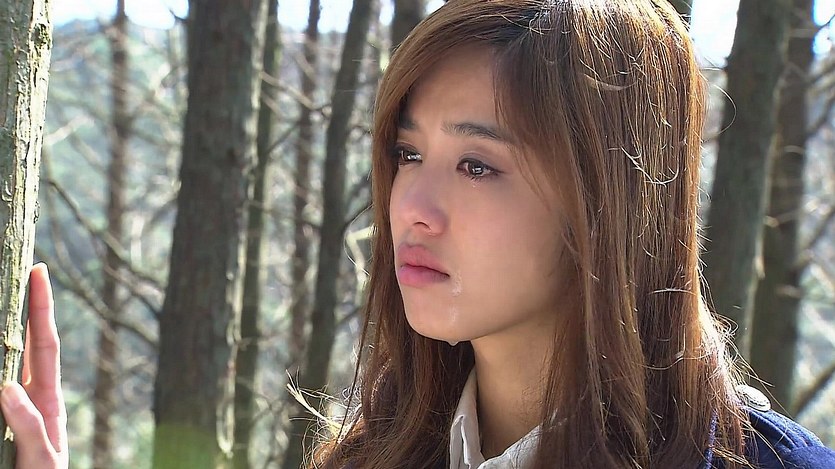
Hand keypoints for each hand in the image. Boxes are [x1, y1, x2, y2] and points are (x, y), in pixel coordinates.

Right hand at [1, 263, 67, 467]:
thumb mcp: (43, 460)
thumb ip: (31, 427)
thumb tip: (7, 387)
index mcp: (48, 399)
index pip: (45, 344)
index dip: (42, 307)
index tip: (39, 271)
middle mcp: (31, 396)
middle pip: (28, 342)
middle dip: (27, 305)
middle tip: (23, 267)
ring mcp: (13, 406)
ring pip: (6, 358)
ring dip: (3, 330)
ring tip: (3, 295)